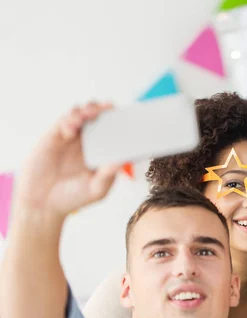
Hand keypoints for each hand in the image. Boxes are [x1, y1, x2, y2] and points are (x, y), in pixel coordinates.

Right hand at [15, 103, 119, 217]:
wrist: (43, 204)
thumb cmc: (72, 198)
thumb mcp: (96, 190)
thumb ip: (108, 176)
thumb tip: (121, 161)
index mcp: (101, 151)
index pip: (112, 130)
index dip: (119, 121)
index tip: (128, 116)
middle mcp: (87, 141)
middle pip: (97, 116)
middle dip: (104, 108)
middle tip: (109, 107)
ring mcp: (70, 138)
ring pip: (80, 113)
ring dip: (87, 109)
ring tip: (91, 113)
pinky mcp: (53, 137)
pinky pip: (63, 122)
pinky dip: (69, 120)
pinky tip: (73, 127)